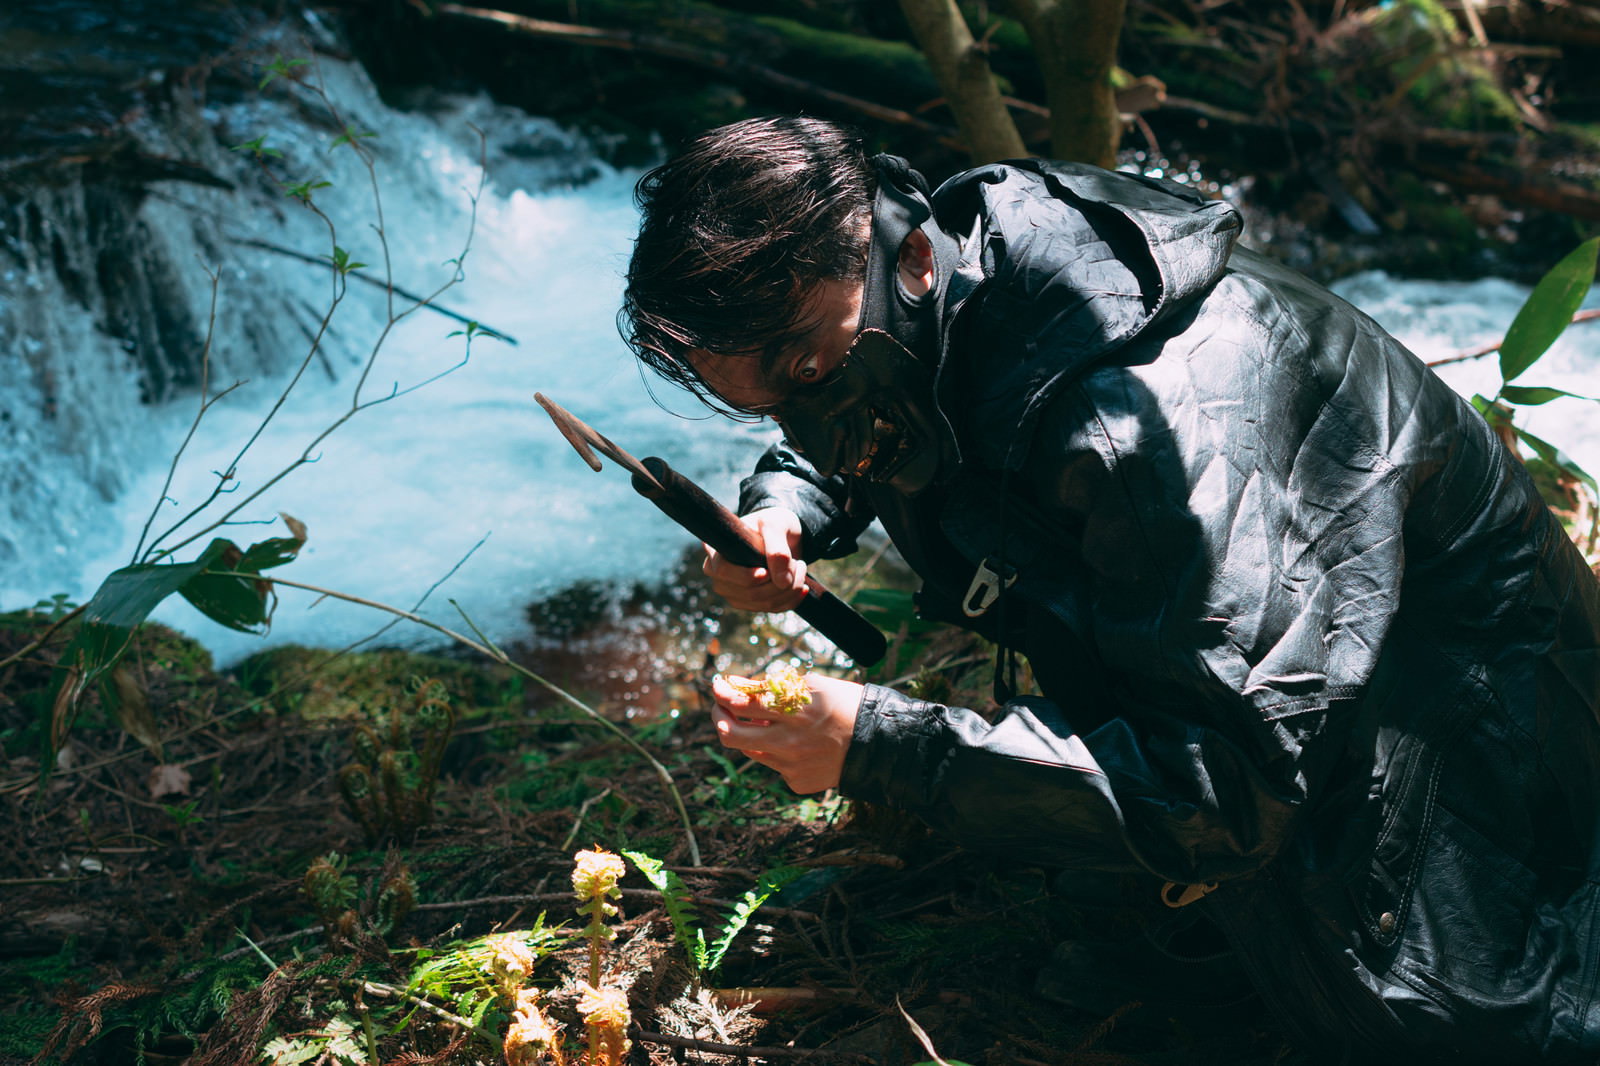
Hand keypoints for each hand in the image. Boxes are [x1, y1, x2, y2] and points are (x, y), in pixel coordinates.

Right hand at [703, 507, 806, 611]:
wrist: (783, 534)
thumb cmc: (773, 524)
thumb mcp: (775, 525)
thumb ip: (777, 549)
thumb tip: (782, 582)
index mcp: (716, 551)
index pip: (723, 570)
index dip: (745, 576)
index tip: (766, 573)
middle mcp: (720, 575)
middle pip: (748, 592)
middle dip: (779, 582)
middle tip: (799, 563)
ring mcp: (734, 592)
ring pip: (763, 603)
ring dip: (790, 589)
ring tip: (800, 568)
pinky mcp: (751, 602)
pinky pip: (773, 609)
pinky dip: (792, 599)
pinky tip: (802, 585)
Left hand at [710, 672, 862, 793]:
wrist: (878, 744)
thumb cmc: (846, 705)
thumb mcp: (812, 685)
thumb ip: (772, 687)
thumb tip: (736, 685)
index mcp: (794, 712)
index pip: (741, 704)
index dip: (722, 692)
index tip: (718, 684)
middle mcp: (788, 742)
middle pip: (730, 735)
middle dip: (718, 717)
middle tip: (721, 705)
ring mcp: (791, 766)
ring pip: (750, 750)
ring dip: (748, 733)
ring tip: (760, 720)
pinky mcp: (796, 782)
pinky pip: (773, 764)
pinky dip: (776, 750)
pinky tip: (797, 743)